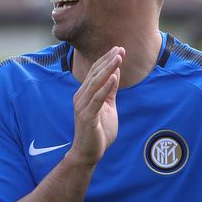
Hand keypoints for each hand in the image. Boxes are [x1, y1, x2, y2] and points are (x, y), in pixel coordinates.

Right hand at [69, 46, 124, 166]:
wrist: (88, 153)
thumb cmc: (98, 131)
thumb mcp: (108, 107)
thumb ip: (110, 91)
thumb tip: (115, 74)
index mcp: (84, 94)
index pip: (95, 72)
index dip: (106, 60)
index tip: (119, 49)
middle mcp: (80, 97)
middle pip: (95, 74)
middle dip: (109, 60)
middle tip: (120, 48)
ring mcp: (82, 106)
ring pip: (96, 83)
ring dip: (108, 69)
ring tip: (118, 58)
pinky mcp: (87, 116)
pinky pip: (97, 99)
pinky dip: (105, 87)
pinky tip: (114, 78)